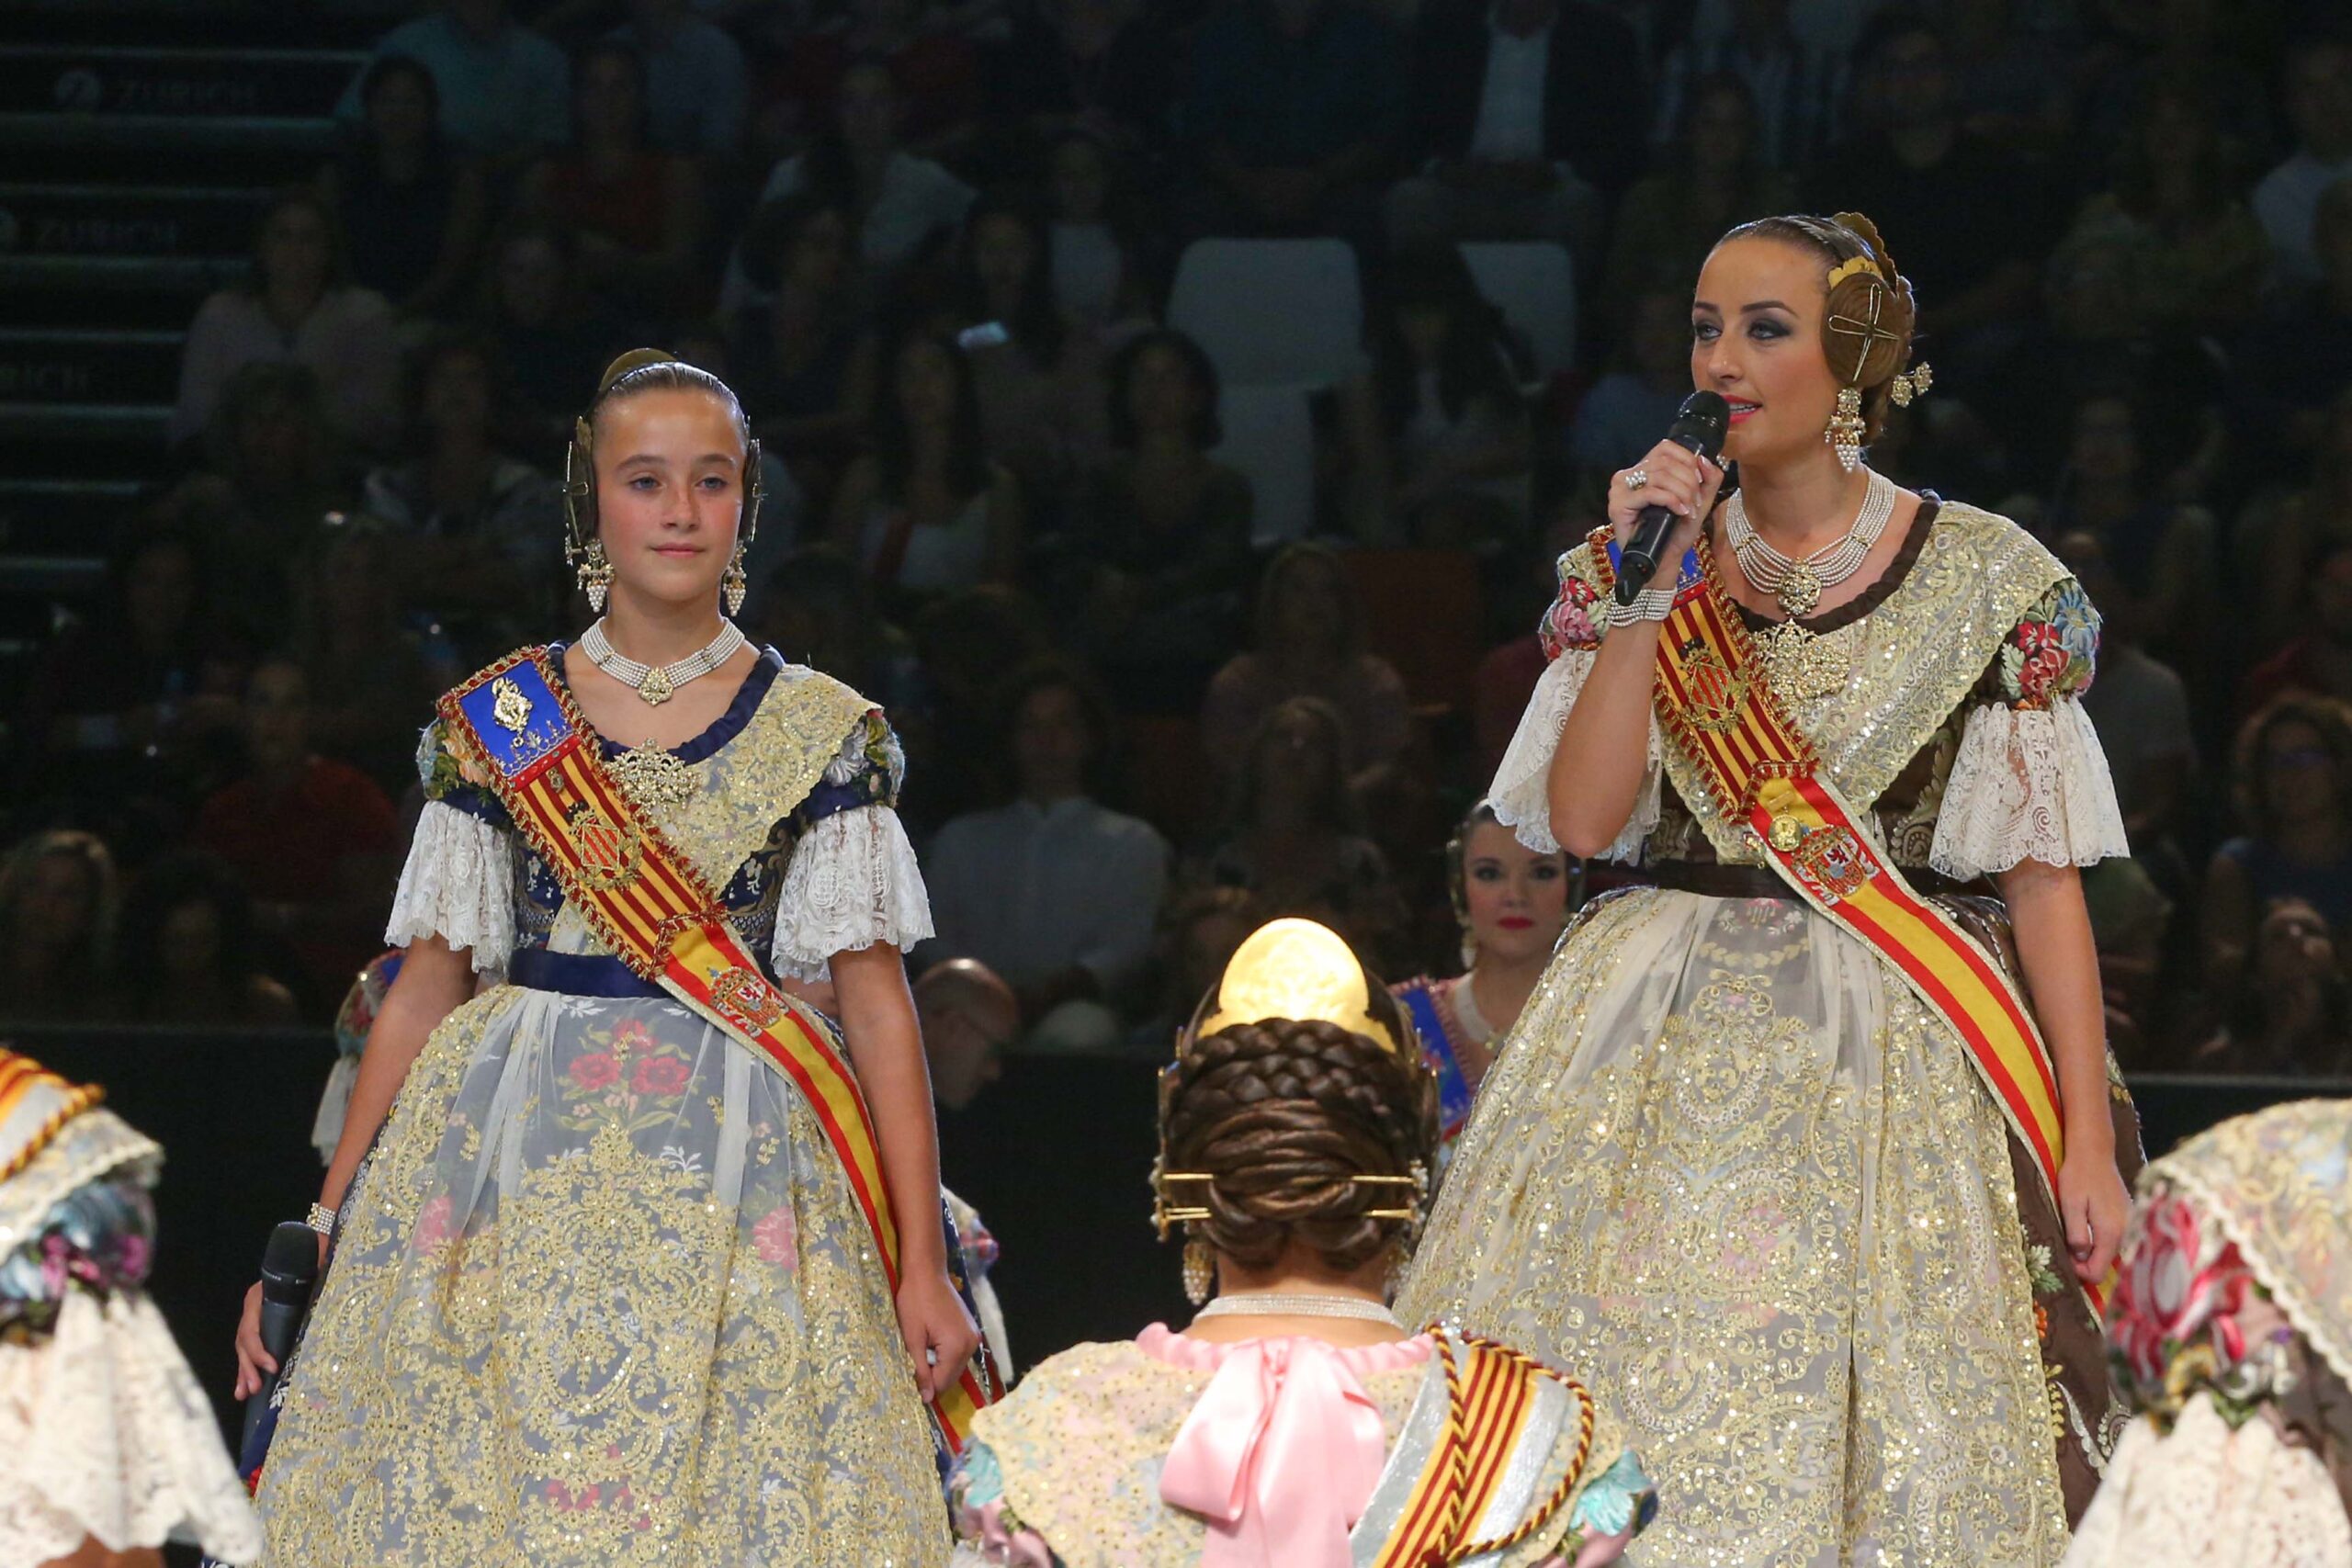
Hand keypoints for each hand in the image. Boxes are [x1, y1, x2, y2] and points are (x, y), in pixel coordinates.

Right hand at [232, 1227, 326, 1398]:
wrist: (310, 1246)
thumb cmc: (313, 1258)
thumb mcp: (314, 1267)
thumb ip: (315, 1280)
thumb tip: (323, 1292)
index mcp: (259, 1294)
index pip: (252, 1327)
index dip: (259, 1349)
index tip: (273, 1366)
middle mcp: (253, 1306)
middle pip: (244, 1341)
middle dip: (248, 1366)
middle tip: (254, 1388)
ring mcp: (255, 1315)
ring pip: (243, 1348)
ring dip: (244, 1371)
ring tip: (245, 1393)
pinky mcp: (262, 1324)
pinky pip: (250, 1348)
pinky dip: (248, 1367)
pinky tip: (245, 1387)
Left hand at [896, 1266, 980, 1400]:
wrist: (927, 1272)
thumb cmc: (914, 1302)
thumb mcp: (912, 1338)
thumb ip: (921, 1370)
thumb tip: (927, 1399)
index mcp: (957, 1347)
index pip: (943, 1383)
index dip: (925, 1386)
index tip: (909, 1378)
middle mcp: (971, 1344)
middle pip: (952, 1377)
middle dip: (933, 1376)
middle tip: (913, 1362)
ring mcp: (973, 1336)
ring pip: (956, 1366)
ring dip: (939, 1365)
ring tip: (922, 1349)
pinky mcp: (971, 1329)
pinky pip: (959, 1353)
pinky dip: (946, 1355)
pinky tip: (932, 1342)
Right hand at [1607, 440, 1723, 559]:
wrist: (1664, 559)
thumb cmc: (1676, 531)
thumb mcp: (1700, 501)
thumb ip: (1709, 478)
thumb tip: (1704, 459)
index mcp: (1645, 469)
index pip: (1666, 448)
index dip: (1687, 460)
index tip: (1699, 482)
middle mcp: (1629, 474)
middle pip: (1665, 461)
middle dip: (1689, 481)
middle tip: (1696, 502)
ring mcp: (1620, 488)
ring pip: (1659, 475)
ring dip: (1682, 492)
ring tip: (1689, 509)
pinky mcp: (1618, 504)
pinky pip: (1650, 492)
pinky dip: (1671, 500)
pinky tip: (1680, 512)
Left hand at [2057, 1146, 2129, 1284]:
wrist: (2095, 1152)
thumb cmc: (2078, 1176)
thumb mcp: (2070, 1204)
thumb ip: (2076, 1233)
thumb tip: (2080, 1257)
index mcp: (2111, 1232)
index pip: (2099, 1273)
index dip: (2080, 1271)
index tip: (2065, 1256)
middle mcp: (2126, 1232)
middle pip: (2105, 1265)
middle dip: (2085, 1261)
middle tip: (2066, 1243)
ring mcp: (2129, 1225)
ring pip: (2109, 1253)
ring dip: (2091, 1249)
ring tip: (2075, 1230)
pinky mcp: (2127, 1218)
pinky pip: (2113, 1240)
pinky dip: (2099, 1239)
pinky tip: (2087, 1223)